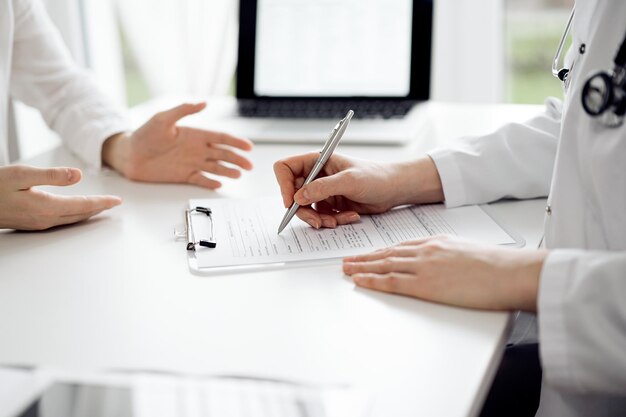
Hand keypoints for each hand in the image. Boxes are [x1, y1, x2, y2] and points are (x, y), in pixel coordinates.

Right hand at [0, 165, 120, 229]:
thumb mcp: (22, 175)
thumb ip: (52, 176)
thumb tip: (78, 175)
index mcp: (46, 206)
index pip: (83, 205)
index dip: (102, 202)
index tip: (117, 200)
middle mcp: (45, 219)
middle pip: (80, 215)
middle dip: (100, 209)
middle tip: (115, 204)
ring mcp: (38, 223)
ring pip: (71, 220)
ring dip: (88, 214)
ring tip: (102, 208)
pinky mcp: (31, 224)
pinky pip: (61, 221)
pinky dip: (75, 216)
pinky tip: (76, 213)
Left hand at [102, 103, 253, 188]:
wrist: (129, 155)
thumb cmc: (144, 134)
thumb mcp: (163, 118)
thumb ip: (183, 110)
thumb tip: (204, 103)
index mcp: (195, 134)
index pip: (220, 138)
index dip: (235, 142)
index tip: (248, 147)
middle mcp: (197, 149)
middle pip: (222, 154)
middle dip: (237, 159)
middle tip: (249, 166)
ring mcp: (191, 163)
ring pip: (215, 168)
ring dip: (228, 171)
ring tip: (239, 175)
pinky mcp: (184, 176)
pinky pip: (201, 179)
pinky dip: (210, 182)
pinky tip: (219, 184)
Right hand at [273, 153, 443, 228]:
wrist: (394, 190)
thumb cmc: (376, 176)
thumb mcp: (349, 181)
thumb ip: (322, 188)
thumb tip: (298, 196)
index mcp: (317, 161)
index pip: (286, 168)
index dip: (283, 184)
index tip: (291, 202)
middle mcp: (317, 175)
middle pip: (293, 194)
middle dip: (304, 211)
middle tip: (318, 222)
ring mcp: (323, 191)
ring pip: (306, 210)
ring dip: (320, 219)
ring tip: (337, 221)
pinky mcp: (331, 204)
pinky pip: (321, 217)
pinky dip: (332, 221)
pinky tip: (349, 217)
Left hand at [343, 236, 546, 311]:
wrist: (508, 272)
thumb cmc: (496, 265)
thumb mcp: (468, 251)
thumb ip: (450, 256)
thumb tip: (443, 265)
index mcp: (436, 241)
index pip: (401, 246)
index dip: (381, 250)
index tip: (369, 253)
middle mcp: (425, 251)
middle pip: (387, 253)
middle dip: (364, 257)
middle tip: (347, 259)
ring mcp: (423, 267)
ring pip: (383, 265)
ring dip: (362, 267)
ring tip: (346, 269)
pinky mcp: (424, 285)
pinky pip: (390, 282)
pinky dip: (372, 281)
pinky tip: (360, 281)